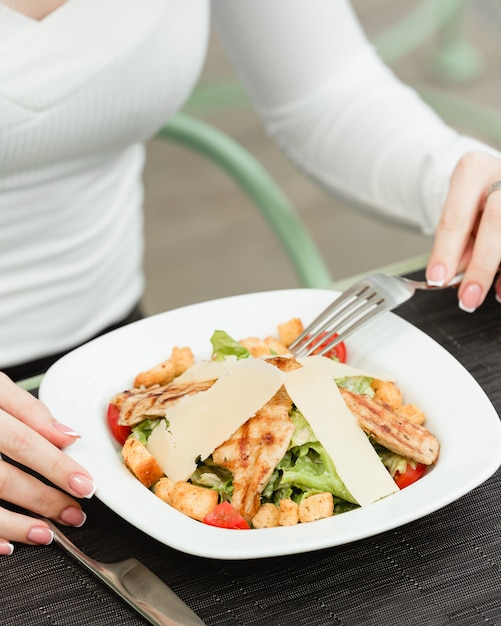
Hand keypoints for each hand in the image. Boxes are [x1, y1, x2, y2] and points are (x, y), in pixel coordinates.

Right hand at [0, 372, 94, 554]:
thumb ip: (29, 409)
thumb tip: (66, 435)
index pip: (23, 441)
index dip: (56, 465)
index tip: (84, 483)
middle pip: (2, 478)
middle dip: (43, 499)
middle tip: (73, 512)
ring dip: (16, 524)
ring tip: (45, 532)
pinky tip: (6, 544)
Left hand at [426, 151, 500, 311]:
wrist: (493, 181)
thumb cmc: (474, 202)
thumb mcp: (457, 215)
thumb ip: (456, 243)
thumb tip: (452, 276)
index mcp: (472, 172)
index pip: (456, 217)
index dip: (446, 251)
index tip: (437, 278)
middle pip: (495, 223)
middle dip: (481, 266)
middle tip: (467, 298)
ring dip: (499, 272)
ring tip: (479, 295)